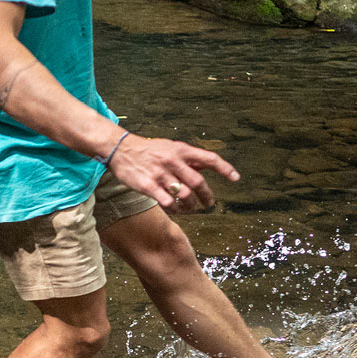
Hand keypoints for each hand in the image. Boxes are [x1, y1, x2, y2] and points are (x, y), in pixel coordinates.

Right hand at [108, 134, 239, 213]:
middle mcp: (173, 162)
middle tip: (209, 204)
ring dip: (191, 206)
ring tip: (191, 209)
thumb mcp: (171, 148)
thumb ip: (189, 158)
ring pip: (185, 195)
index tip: (235, 178)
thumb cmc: (148, 150)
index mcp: (181, 151)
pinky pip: (167, 202)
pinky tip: (174, 209)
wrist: (121, 149)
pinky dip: (174, 209)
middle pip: (198, 183)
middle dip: (207, 196)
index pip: (209, 159)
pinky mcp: (148, 186)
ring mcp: (161, 174)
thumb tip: (208, 165)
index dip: (225, 169)